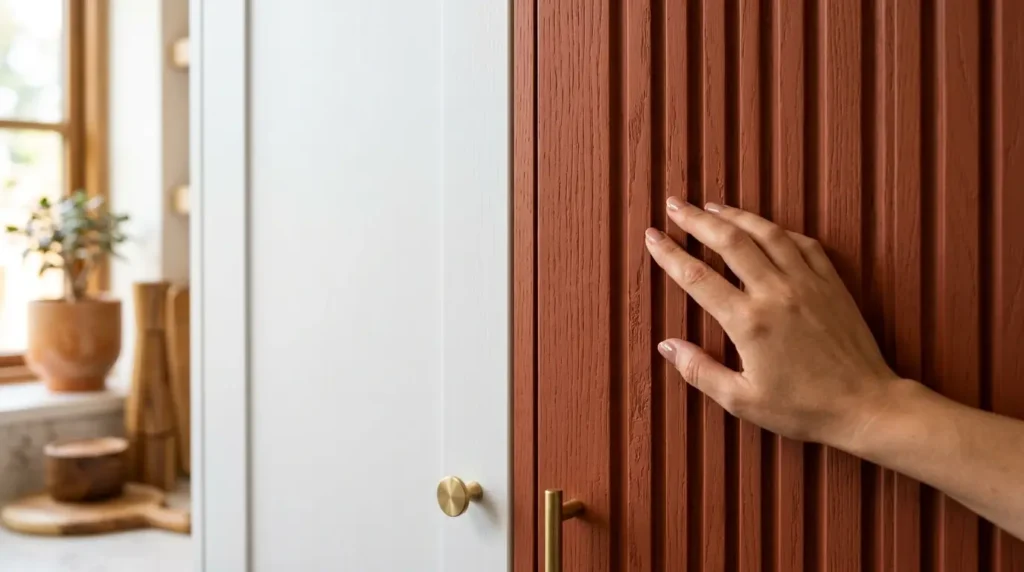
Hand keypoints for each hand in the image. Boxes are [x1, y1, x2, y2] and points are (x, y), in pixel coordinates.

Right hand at [646, 198, 902, 445]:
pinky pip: (801, 243)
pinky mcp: (831, 283)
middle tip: (674, 204)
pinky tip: (764, 227)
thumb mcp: (741, 400)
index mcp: (748, 322)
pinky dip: (777, 229)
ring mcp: (806, 283)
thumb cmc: (803, 409)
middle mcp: (775, 293)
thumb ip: (700, 371)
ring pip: (765, 233)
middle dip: (696, 219)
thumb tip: (666, 346)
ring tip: (712, 206)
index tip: (652, 236)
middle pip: (728, 241)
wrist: (866, 405)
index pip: (697, 277)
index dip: (670, 253)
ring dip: (735, 215)